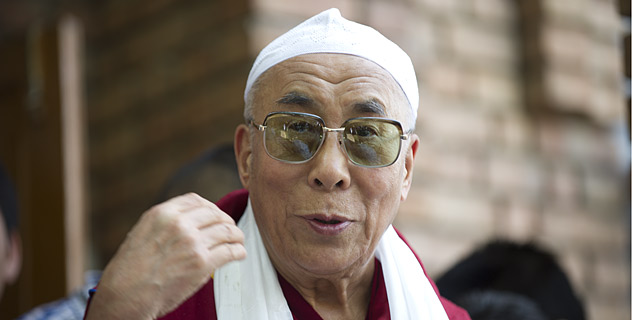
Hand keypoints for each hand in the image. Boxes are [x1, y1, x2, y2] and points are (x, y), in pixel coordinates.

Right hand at [85, 193, 245, 318]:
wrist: (126, 296)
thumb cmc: (130, 270)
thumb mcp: (142, 232)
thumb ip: (165, 223)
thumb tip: (188, 220)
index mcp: (163, 214)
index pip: (197, 200)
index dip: (210, 207)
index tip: (215, 215)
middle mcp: (179, 224)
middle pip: (216, 214)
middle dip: (227, 221)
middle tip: (231, 229)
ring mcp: (192, 243)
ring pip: (227, 231)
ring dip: (237, 236)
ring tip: (238, 241)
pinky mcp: (202, 263)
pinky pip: (230, 251)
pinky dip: (239, 251)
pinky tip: (239, 254)